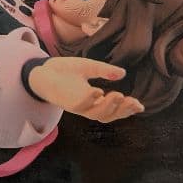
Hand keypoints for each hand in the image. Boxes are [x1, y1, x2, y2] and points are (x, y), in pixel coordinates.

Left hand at [28, 57, 143, 121]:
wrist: (42, 70)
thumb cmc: (65, 70)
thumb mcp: (88, 67)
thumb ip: (104, 71)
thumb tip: (122, 73)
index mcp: (94, 100)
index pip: (113, 109)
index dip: (127, 109)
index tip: (140, 105)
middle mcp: (87, 106)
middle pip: (108, 116)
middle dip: (122, 111)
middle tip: (133, 102)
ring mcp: (77, 105)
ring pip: (96, 114)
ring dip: (109, 107)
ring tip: (119, 95)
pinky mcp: (66, 102)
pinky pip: (79, 105)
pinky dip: (89, 100)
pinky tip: (98, 91)